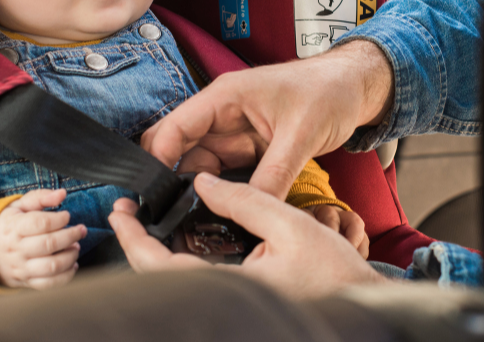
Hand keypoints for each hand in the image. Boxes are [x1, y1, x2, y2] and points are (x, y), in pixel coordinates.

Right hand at [0, 189, 86, 289]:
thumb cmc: (8, 225)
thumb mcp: (18, 206)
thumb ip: (40, 197)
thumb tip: (62, 194)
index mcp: (13, 228)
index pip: (40, 223)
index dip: (59, 218)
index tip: (67, 215)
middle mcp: (16, 250)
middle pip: (49, 244)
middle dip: (71, 236)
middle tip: (81, 230)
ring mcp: (21, 268)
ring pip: (51, 266)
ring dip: (70, 256)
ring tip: (75, 246)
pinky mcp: (26, 282)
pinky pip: (49, 284)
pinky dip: (66, 276)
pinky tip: (72, 264)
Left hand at [109, 172, 387, 297]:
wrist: (362, 302)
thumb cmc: (335, 272)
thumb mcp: (292, 224)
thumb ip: (245, 200)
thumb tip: (204, 182)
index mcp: (231, 287)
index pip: (161, 267)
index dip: (134, 239)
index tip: (120, 212)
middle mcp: (225, 299)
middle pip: (161, 277)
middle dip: (138, 243)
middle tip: (128, 212)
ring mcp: (232, 301)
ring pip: (178, 280)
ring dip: (158, 251)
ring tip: (150, 219)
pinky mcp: (241, 300)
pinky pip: (198, 281)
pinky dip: (183, 259)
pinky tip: (185, 236)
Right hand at [141, 40, 393, 198]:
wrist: (356, 87)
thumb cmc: (329, 91)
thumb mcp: (301, 135)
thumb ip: (274, 174)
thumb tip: (252, 208)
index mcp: (226, 97)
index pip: (175, 127)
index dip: (159, 160)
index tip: (153, 195)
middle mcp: (223, 114)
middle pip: (180, 149)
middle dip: (173, 180)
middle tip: (172, 215)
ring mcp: (235, 132)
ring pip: (202, 165)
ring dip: (199, 190)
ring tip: (197, 219)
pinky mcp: (250, 148)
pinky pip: (226, 173)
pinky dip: (223, 191)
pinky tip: (223, 211)